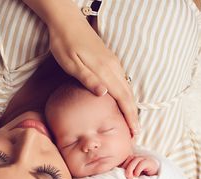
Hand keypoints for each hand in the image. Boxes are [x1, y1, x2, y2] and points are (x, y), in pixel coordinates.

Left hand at [47, 14, 138, 135]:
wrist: (67, 22)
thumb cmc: (64, 44)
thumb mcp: (72, 64)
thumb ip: (88, 79)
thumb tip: (104, 94)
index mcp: (105, 70)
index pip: (123, 98)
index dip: (129, 116)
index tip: (134, 131)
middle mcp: (113, 67)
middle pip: (129, 95)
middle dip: (133, 115)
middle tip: (136, 134)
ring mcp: (113, 63)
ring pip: (127, 88)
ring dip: (131, 106)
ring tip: (131, 123)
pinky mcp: (109, 60)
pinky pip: (122, 82)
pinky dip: (126, 96)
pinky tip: (123, 103)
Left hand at [121, 155, 158, 178]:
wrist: (155, 177)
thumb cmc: (141, 176)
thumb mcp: (132, 174)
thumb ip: (127, 173)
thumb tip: (117, 176)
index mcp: (132, 159)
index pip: (125, 159)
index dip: (122, 166)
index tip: (120, 174)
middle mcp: (138, 157)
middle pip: (129, 158)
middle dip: (126, 168)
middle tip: (126, 177)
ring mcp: (144, 158)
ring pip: (135, 160)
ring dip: (130, 169)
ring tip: (130, 178)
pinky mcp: (150, 162)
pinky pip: (142, 163)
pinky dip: (138, 169)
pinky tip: (137, 175)